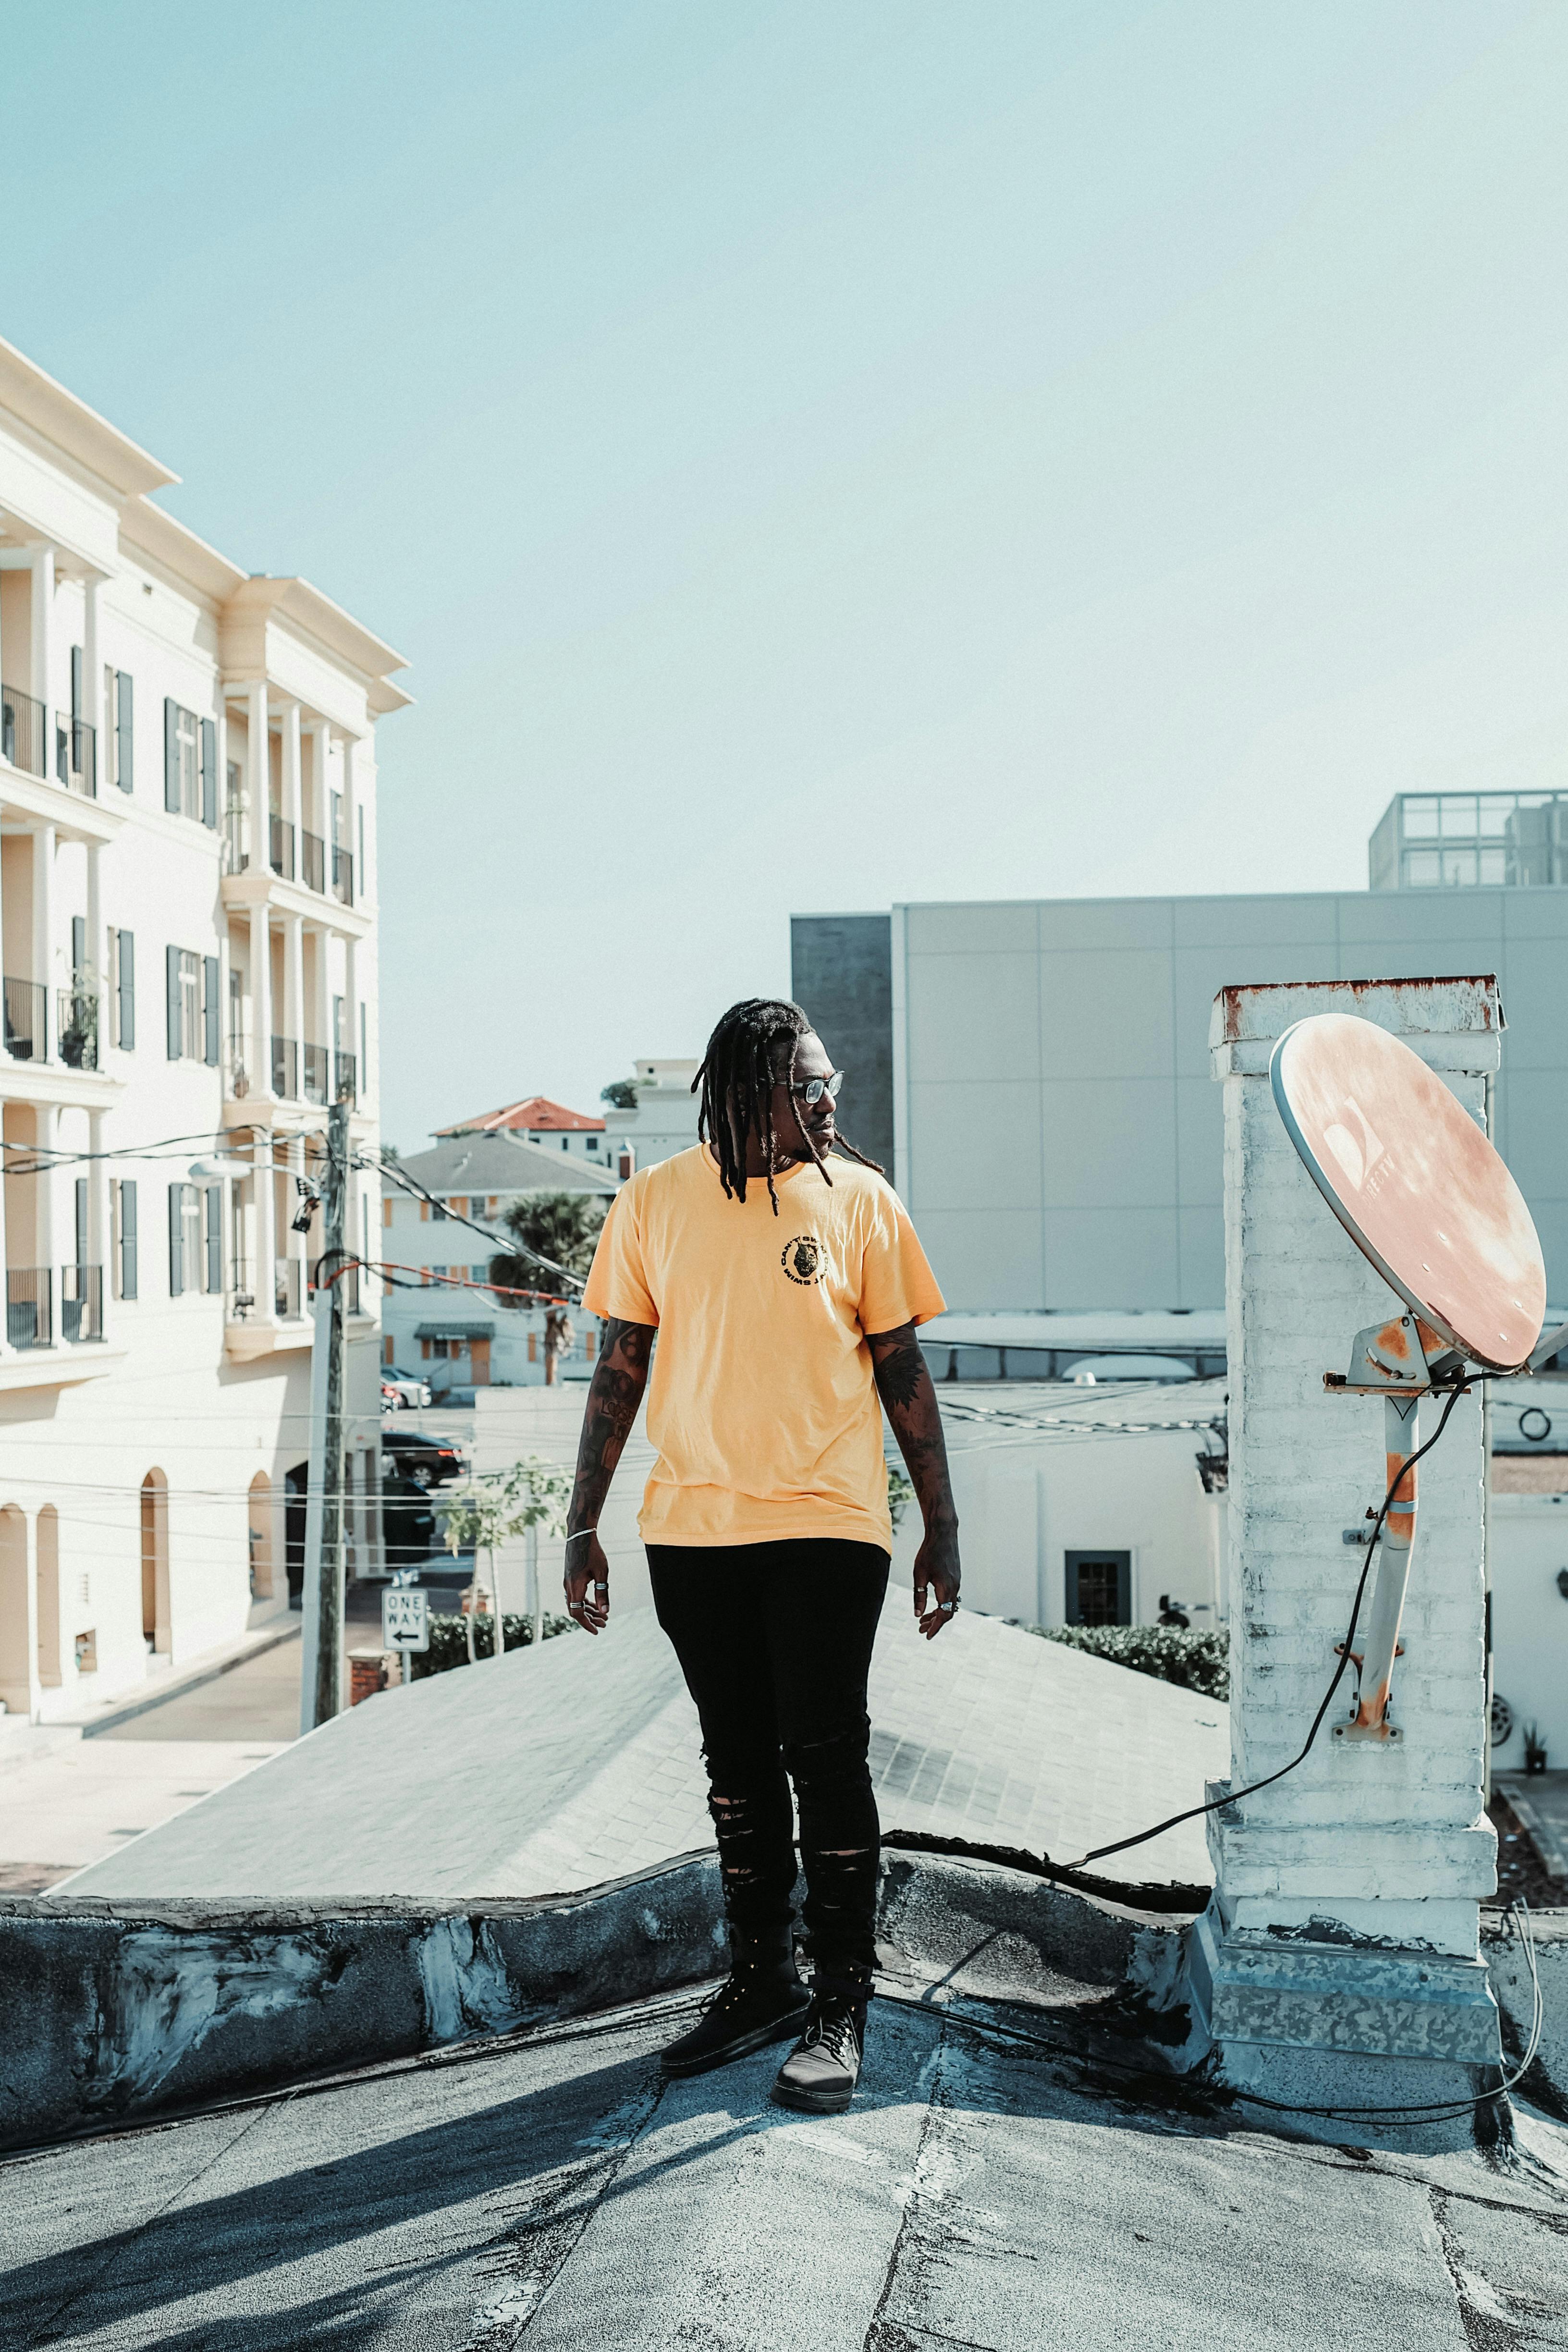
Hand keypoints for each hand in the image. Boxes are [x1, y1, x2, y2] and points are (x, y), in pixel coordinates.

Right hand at [564, 1531, 609, 1634]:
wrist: (580, 1534)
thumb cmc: (593, 1552)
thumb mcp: (602, 1573)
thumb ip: (603, 1592)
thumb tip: (606, 1611)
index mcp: (575, 1586)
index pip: (577, 1613)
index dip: (586, 1623)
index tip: (597, 1630)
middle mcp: (568, 1586)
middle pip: (575, 1610)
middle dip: (590, 1619)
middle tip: (605, 1623)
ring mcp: (568, 1581)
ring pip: (576, 1603)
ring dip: (588, 1611)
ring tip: (602, 1615)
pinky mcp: (570, 1577)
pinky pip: (576, 1595)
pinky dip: (585, 1602)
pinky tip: (595, 1604)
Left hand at [913, 1520, 959, 1639]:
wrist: (943, 1533)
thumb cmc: (929, 1552)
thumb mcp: (919, 1574)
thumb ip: (918, 1596)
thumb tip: (917, 1615)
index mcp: (946, 1588)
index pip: (943, 1616)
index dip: (935, 1627)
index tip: (926, 1636)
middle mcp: (955, 1587)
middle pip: (947, 1613)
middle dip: (934, 1623)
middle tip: (920, 1629)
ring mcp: (957, 1582)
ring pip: (949, 1605)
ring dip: (937, 1613)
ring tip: (923, 1619)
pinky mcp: (955, 1577)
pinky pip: (950, 1597)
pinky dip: (941, 1604)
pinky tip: (931, 1605)